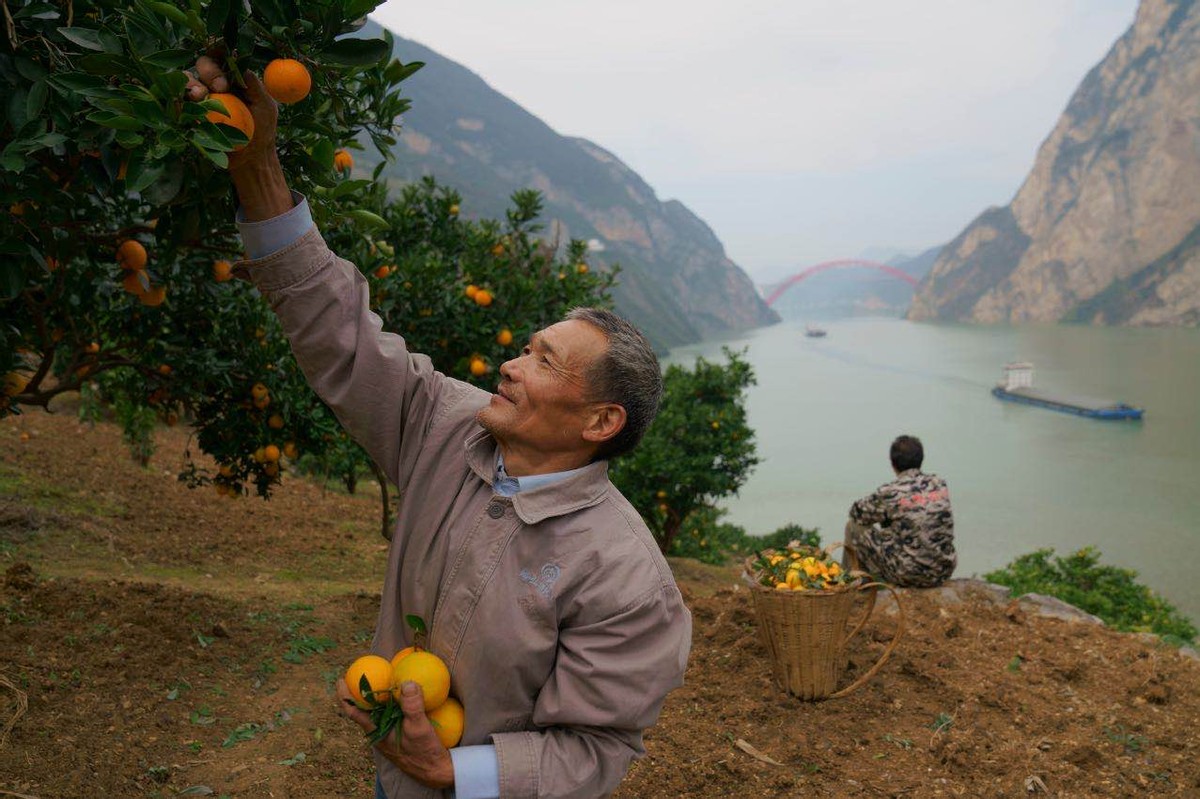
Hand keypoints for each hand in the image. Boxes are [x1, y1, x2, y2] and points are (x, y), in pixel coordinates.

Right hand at [185, 54, 279, 173]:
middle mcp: (214, 84)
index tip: (224, 65)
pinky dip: (179, 102)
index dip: (218, 54)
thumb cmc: (261, 130)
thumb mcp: (265, 106)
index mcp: (232, 77)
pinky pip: (178, 103)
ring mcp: (200, 98)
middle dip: (208, 71)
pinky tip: (185, 107)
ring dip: (191, 84)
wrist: (251, 159)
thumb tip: (242, 68)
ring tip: (199, 96)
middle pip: (202, 65)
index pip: (221, 57)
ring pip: (186, 80)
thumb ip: (255, 86)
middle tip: (220, 87)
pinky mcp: (189, 113)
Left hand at [335, 678, 454, 789]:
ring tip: (381, 679)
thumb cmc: (423, 752)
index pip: (354, 712)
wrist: (435, 770)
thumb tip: (406, 683)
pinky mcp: (399, 733)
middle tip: (363, 672)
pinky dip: (392, 702)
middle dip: (361, 691)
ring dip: (377, 697)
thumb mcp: (419, 728)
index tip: (341, 680)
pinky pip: (391, 714)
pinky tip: (403, 694)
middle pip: (364, 709)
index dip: (345, 696)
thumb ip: (412, 706)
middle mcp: (379, 732)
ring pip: (378, 712)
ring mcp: (388, 733)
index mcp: (376, 731)